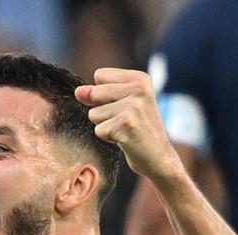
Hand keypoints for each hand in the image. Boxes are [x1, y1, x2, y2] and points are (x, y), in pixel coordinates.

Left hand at [75, 68, 185, 185]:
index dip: (102, 94)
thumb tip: (78, 91)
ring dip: (105, 126)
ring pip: (93, 113)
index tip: (122, 105)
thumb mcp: (121, 105)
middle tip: (124, 121)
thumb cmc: (137, 130)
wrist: (158, 157)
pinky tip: (125, 139)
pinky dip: (107, 138)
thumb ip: (98, 94)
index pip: (99, 75)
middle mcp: (138, 88)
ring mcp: (133, 106)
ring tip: (125, 130)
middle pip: (94, 93)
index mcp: (139, 79)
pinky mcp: (125, 124)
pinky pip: (98, 130)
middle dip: (101, 111)